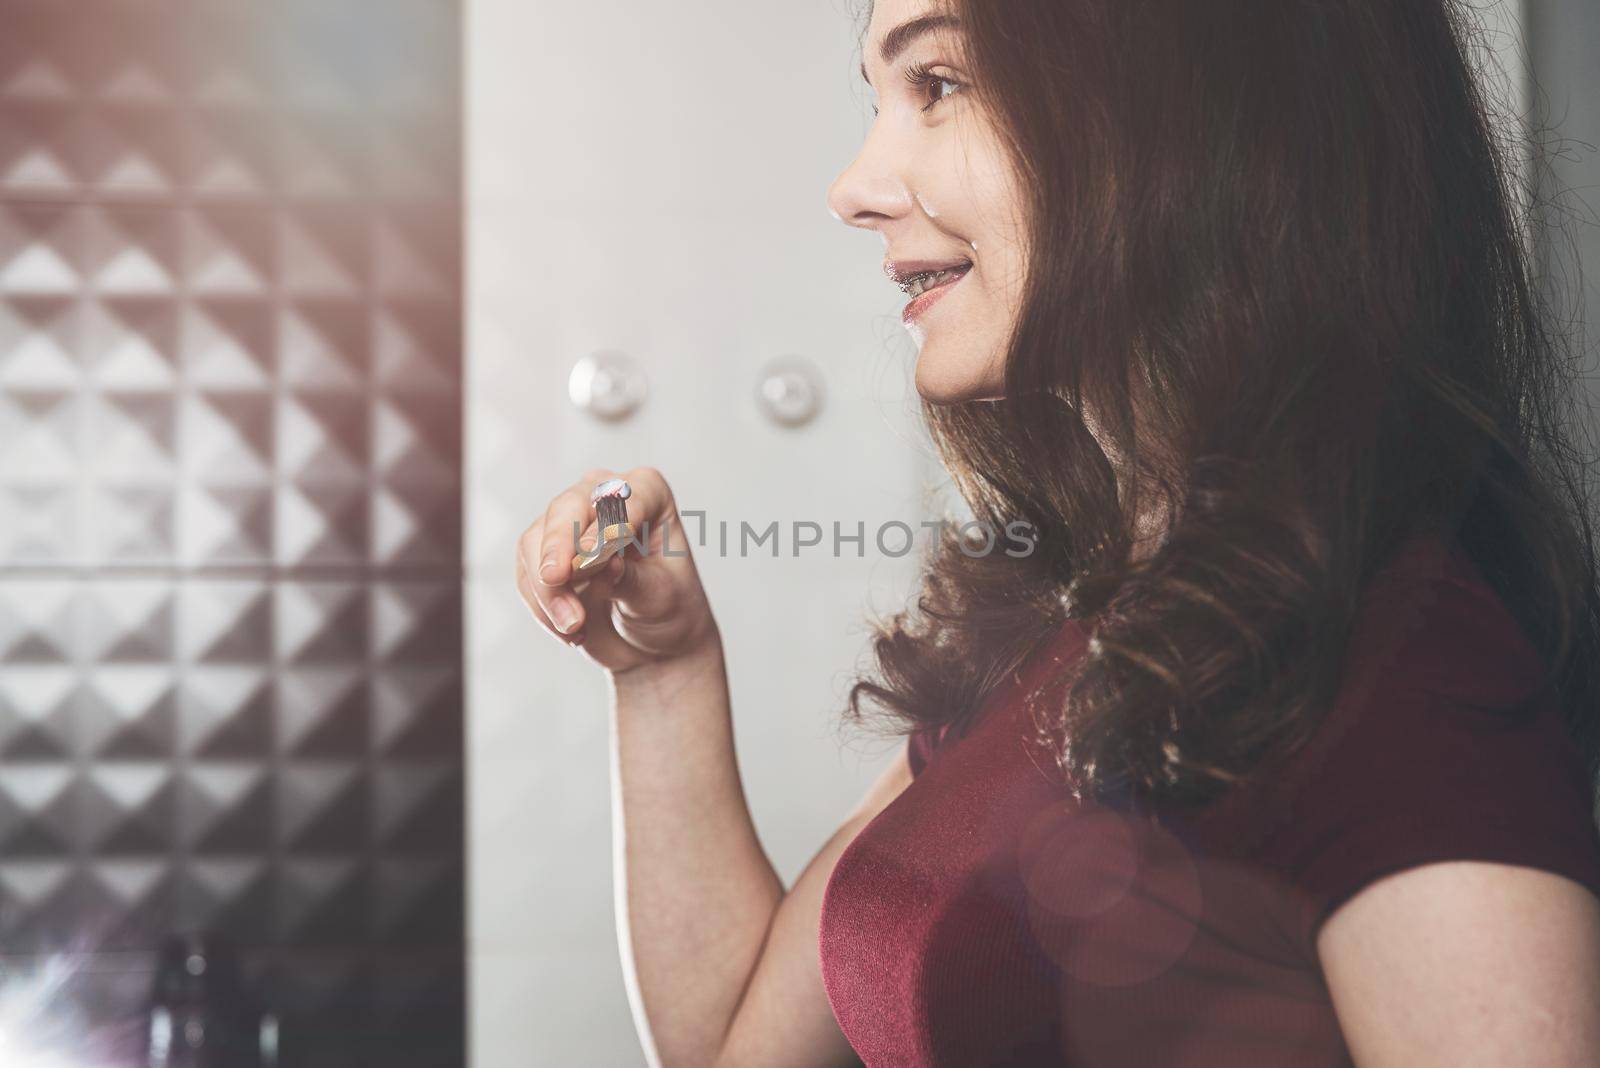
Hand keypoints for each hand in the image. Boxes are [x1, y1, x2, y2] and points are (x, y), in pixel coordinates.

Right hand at [515, 466, 720, 673]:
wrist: (652, 640)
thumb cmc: (669, 608)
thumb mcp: (661, 597)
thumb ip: (631, 578)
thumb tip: (604, 563)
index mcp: (648, 493)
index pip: (624, 497)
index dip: (606, 521)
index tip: (591, 550)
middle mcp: (604, 497)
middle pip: (567, 508)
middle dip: (557, 546)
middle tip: (554, 578)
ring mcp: (570, 522)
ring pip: (536, 541)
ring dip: (548, 589)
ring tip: (574, 626)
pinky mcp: (544, 553)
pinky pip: (527, 573)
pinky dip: (540, 605)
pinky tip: (567, 630)